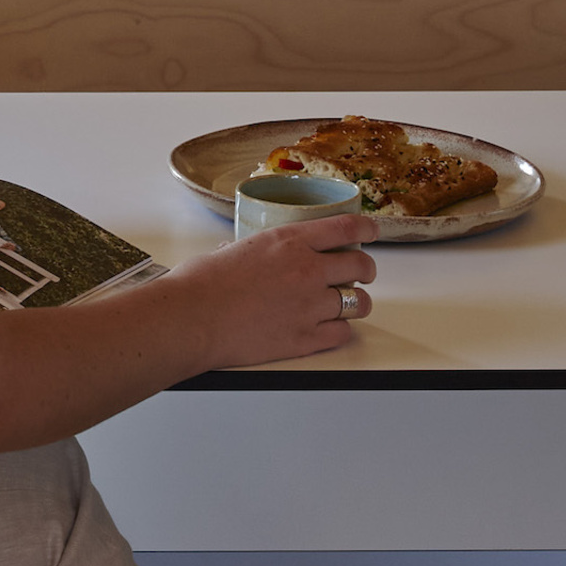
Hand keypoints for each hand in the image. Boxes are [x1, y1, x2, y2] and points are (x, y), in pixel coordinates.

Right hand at [185, 212, 376, 365]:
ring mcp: (309, 306)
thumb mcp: (234, 249)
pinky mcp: (305, 339)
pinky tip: (330, 328)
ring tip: (348, 304)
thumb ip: (255, 252)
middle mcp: (306, 270)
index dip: (366, 227)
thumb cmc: (201, 284)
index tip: (372, 230)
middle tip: (361, 273)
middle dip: (366, 269)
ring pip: (358, 302)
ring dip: (356, 302)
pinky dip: (340, 330)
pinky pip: (342, 333)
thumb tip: (246, 255)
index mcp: (289, 241)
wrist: (193, 319)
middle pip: (360, 265)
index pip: (345, 227)